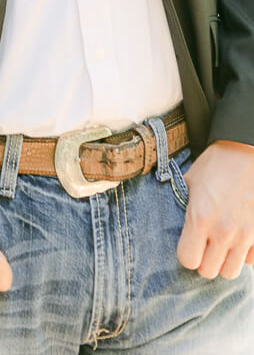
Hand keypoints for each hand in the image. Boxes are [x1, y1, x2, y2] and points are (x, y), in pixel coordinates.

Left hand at [177, 140, 253, 278]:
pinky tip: (240, 238)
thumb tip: (177, 228)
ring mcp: (246, 235)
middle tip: (205, 245)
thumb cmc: (216, 164)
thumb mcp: (190, 182)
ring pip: (230, 272)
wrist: (245, 150)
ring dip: (224, 260)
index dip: (187, 253)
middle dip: (204, 260)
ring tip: (222, 243)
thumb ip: (184, 209)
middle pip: (208, 271)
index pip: (188, 260)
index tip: (190, 244)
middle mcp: (223, 231)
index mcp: (200, 217)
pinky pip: (251, 261)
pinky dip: (245, 254)